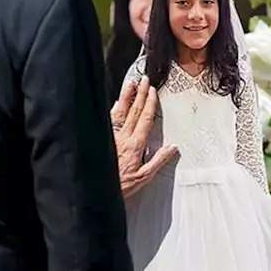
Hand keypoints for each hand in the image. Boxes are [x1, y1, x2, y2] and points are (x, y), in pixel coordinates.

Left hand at [112, 79, 177, 197]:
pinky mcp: (103, 138)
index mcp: (135, 145)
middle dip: (141, 94)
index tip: (152, 92)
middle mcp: (123, 138)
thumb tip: (172, 148)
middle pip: (134, 112)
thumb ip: (159, 161)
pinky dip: (114, 109)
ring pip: (120, 112)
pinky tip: (117, 102)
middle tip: (145, 81)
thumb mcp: (144, 177)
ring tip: (131, 84)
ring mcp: (112, 137)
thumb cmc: (121, 185)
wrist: (98, 189)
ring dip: (126, 97)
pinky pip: (110, 120)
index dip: (150, 104)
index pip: (145, 119)